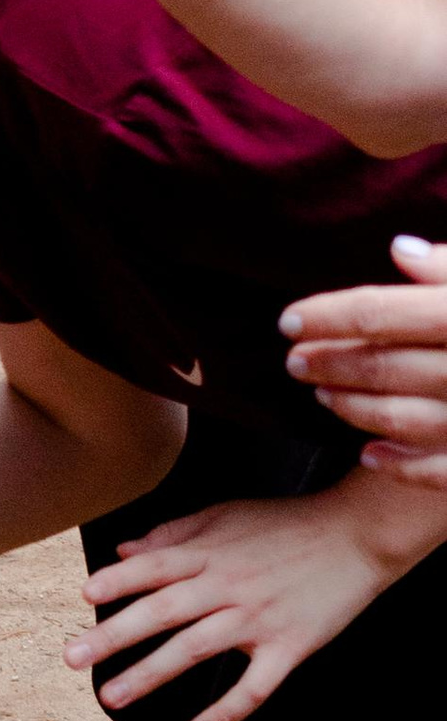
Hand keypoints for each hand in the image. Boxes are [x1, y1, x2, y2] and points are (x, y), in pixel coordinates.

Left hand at [72, 477, 421, 720]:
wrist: (356, 535)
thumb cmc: (286, 523)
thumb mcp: (227, 515)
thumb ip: (173, 534)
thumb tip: (122, 551)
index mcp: (210, 553)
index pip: (153, 568)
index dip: (118, 581)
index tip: (84, 596)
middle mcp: (227, 586)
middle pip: (162, 611)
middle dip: (114, 635)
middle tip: (72, 657)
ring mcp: (257, 619)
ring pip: (195, 650)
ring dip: (150, 674)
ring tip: (111, 697)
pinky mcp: (289, 647)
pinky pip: (253, 688)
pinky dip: (224, 712)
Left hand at [283, 239, 446, 470]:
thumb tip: (400, 249)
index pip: (381, 315)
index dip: (328, 316)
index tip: (288, 321)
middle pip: (383, 367)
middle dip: (331, 363)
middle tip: (294, 362)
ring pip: (401, 418)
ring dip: (353, 408)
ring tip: (322, 396)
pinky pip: (437, 471)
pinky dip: (400, 465)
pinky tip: (369, 454)